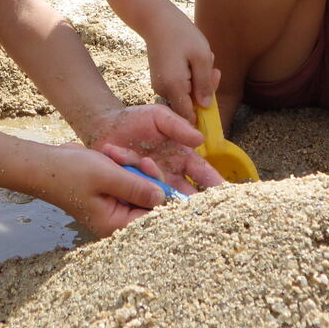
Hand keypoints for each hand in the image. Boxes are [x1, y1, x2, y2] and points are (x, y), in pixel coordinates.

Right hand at [39, 143, 167, 236]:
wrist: (44, 164)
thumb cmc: (71, 172)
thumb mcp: (107, 176)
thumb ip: (137, 188)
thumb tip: (163, 198)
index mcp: (116, 224)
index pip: (153, 217)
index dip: (164, 197)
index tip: (163, 176)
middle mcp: (117, 218)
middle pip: (150, 200)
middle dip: (147, 175)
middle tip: (141, 159)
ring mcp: (115, 204)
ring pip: (141, 185)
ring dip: (134, 165)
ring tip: (114, 152)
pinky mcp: (112, 190)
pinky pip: (130, 178)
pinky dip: (125, 164)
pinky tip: (112, 153)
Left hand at [87, 104, 223, 193]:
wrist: (104, 126)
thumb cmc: (135, 119)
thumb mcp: (159, 117)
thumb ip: (178, 126)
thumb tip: (200, 139)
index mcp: (182, 158)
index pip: (202, 173)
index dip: (214, 183)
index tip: (225, 194)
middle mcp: (170, 175)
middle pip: (186, 193)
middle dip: (190, 202)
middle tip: (194, 211)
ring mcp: (152, 184)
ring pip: (163, 197)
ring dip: (159, 192)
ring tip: (153, 178)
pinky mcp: (134, 190)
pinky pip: (139, 196)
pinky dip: (138, 192)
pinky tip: (133, 185)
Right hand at [145, 11, 216, 121]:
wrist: (155, 19)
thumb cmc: (181, 34)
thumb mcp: (201, 57)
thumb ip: (205, 84)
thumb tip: (206, 106)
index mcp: (174, 86)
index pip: (188, 116)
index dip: (203, 114)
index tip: (213, 96)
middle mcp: (163, 90)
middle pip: (189, 104)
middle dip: (205, 89)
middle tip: (214, 69)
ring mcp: (160, 84)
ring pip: (186, 92)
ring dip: (199, 79)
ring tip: (203, 58)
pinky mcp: (161, 78)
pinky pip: (180, 84)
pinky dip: (190, 75)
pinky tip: (193, 58)